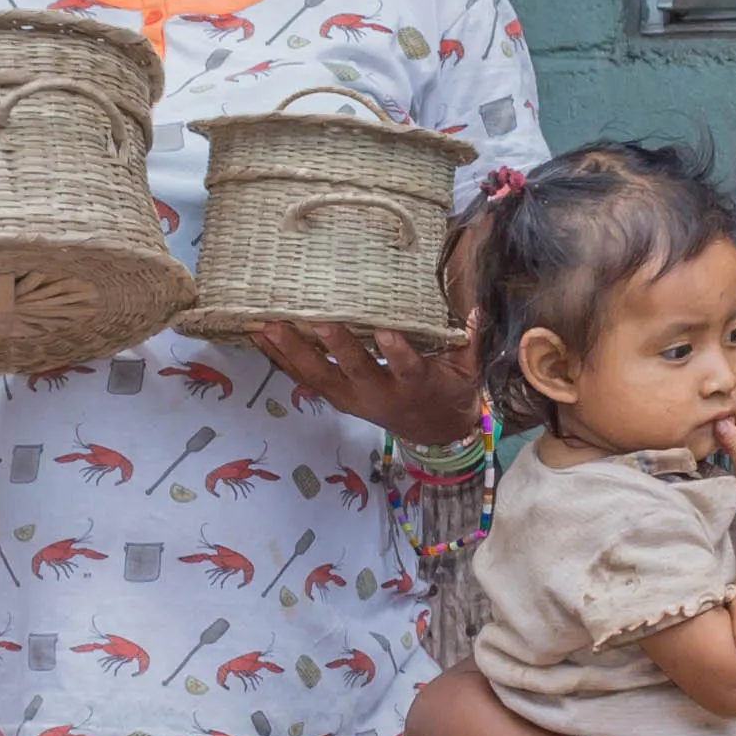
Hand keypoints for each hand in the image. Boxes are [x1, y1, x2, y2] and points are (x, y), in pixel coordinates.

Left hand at [250, 320, 488, 448]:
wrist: (433, 431)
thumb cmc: (449, 391)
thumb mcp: (467, 368)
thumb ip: (469, 337)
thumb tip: (477, 304)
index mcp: (414, 385)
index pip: (407, 369)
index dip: (397, 352)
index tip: (387, 331)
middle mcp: (378, 394)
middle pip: (352, 371)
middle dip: (333, 346)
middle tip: (315, 321)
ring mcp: (352, 397)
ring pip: (317, 376)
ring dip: (290, 351)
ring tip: (265, 325)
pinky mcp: (335, 396)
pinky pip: (303, 378)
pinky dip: (280, 357)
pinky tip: (258, 336)